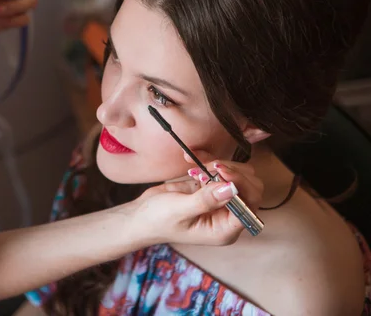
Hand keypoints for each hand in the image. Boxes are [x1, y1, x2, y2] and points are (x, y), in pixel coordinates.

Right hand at [132, 159, 263, 245]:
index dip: (240, 185)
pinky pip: (221, 170)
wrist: (141, 215)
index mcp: (225, 229)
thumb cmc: (158, 221)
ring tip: (196, 166)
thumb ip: (206, 200)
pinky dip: (208, 161)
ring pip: (238, 175)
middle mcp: (228, 215)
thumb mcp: (179, 211)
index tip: (220, 171)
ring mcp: (221, 200)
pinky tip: (191, 161)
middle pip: (250, 188)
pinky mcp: (211, 187)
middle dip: (231, 173)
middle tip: (209, 167)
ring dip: (219, 165)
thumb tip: (231, 188)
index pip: (249, 205)